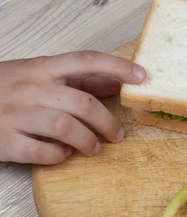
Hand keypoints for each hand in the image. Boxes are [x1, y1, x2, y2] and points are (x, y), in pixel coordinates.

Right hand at [0, 51, 145, 164]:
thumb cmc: (3, 89)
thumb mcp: (36, 75)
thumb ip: (76, 79)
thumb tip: (114, 83)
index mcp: (40, 68)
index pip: (85, 60)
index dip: (117, 66)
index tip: (143, 76)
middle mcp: (30, 88)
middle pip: (82, 102)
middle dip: (108, 121)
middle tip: (118, 135)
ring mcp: (16, 115)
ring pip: (65, 128)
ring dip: (88, 141)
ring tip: (93, 148)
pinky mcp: (5, 141)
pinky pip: (41, 152)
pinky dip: (58, 156)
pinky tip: (63, 154)